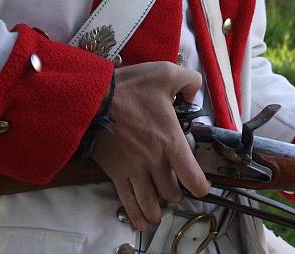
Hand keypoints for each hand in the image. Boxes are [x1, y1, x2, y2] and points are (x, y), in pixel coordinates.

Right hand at [91, 62, 210, 230]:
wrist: (92, 98)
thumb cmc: (129, 87)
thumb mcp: (166, 73)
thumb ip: (189, 82)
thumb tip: (195, 96)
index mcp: (170, 140)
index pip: (191, 174)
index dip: (200, 186)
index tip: (202, 188)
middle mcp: (154, 160)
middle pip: (171, 191)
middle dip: (176, 194)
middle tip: (177, 191)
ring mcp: (133, 169)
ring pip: (150, 201)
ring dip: (157, 209)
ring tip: (160, 210)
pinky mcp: (114, 172)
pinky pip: (127, 200)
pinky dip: (135, 214)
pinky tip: (140, 221)